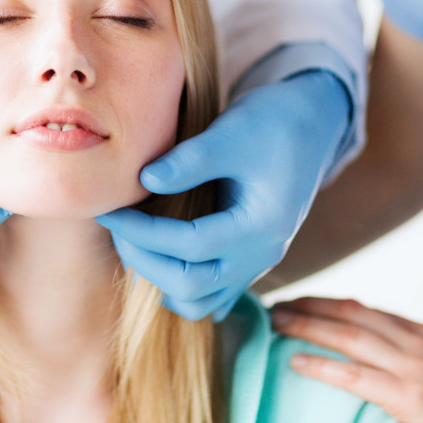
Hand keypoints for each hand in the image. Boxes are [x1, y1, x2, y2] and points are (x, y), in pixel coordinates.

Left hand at [96, 70, 348, 320]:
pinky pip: (211, 292)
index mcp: (262, 227)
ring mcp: (257, 261)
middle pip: (192, 287)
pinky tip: (155, 252)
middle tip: (116, 225)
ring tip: (132, 239)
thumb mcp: (233, 132)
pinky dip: (178, 282)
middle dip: (144, 260)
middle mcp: (262, 255)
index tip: (109, 210)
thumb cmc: (273, 122)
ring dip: (159, 279)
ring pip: (201, 300)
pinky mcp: (248, 257)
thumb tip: (143, 180)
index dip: (142, 232)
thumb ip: (190, 160)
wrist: (312, 123)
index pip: (188, 247)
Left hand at [271, 297, 422, 422]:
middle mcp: (418, 341)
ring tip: (276, 323)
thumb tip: (370, 348)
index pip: (366, 308)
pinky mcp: (409, 396)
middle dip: (310, 305)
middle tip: (277, 305)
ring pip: (347, 335)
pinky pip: (354, 375)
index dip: (327, 302)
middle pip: (351, 312)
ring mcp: (414, 367)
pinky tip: (296, 361)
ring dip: (307, 325)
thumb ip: (412, 351)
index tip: (300, 301)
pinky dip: (321, 365)